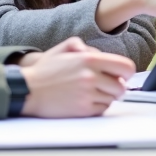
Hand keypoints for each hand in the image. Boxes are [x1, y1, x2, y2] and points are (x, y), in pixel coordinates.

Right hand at [17, 37, 135, 117]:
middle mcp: (91, 77)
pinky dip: (98, 106)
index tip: (122, 75)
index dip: (127, 72)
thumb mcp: (63, 48)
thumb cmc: (45, 70)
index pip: (125, 67)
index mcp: (89, 59)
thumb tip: (99, 54)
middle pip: (121, 86)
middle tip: (108, 86)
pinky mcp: (82, 110)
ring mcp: (87, 94)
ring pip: (112, 99)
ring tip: (93, 92)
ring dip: (106, 97)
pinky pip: (101, 109)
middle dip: (117, 87)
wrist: (27, 90)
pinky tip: (86, 100)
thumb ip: (83, 46)